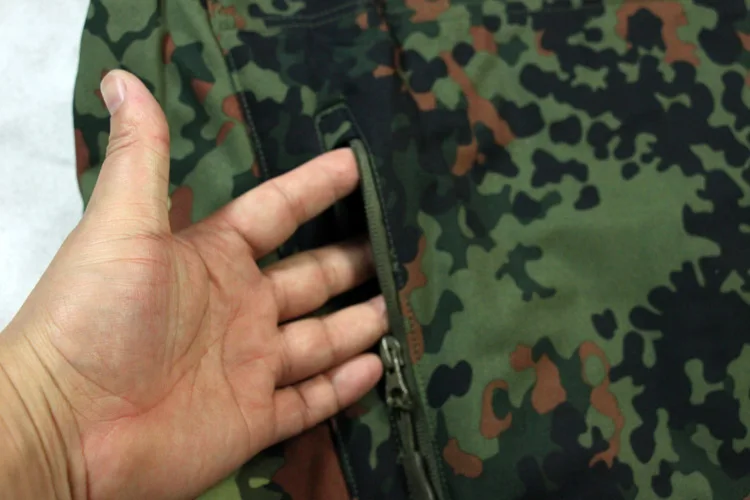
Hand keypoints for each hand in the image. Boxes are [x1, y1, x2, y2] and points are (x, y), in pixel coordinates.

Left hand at [0, 70, 385, 498]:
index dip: (315, 189)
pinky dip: (343, 387)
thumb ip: (141, 158)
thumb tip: (123, 77)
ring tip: (401, 305)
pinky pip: (309, 400)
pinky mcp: (253, 419)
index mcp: (212, 259)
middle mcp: (238, 309)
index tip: (357, 165)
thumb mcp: (119, 227)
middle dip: (351, 261)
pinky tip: (377, 365)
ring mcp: (248, 365)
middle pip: (310, 279)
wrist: (66, 427)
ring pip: (319, 339)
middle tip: (395, 245)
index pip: (277, 214)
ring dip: (358, 323)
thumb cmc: (94, 318)